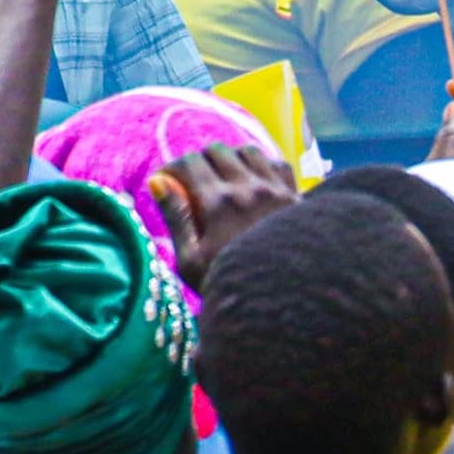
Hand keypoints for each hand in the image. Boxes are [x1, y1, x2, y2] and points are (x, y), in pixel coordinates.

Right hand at [147, 140, 296, 288]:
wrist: (285, 302)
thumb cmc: (229, 284)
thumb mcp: (190, 261)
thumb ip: (175, 218)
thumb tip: (157, 183)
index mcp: (218, 203)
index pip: (189, 163)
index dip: (172, 168)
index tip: (166, 182)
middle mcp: (247, 188)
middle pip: (217, 151)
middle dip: (200, 161)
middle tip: (194, 181)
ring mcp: (275, 189)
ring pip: (247, 151)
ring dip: (231, 158)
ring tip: (225, 177)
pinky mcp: (295, 196)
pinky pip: (277, 163)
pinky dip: (263, 166)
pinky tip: (256, 182)